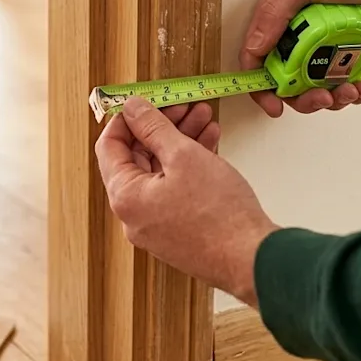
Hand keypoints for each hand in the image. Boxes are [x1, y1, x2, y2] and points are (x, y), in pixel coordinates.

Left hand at [94, 97, 276, 306]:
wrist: (251, 258)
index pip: (109, 147)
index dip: (125, 119)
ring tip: (204, 119)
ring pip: (160, 173)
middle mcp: (134, 216)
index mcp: (125, 197)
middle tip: (183, 107)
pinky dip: (188, 166)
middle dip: (161, 127)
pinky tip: (209, 143)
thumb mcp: (183, 155)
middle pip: (137, 158)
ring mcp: (156, 226)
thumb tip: (133, 108)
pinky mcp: (177, 232)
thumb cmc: (219, 213)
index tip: (143, 102)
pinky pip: (174, 190)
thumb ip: (154, 127)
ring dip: (179, 142)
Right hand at [240, 0, 360, 116]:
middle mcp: (295, 36)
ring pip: (314, 88)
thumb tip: (255, 48)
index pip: (256, 59)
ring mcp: (321, 48)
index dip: (260, 86)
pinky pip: (341, 83)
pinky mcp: (345, 55)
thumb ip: (276, 12)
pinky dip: (351, 92)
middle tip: (324, 96)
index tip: (275, 105)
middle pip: (286, 82)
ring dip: (331, 98)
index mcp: (276, 17)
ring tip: (351, 90)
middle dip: (303, 98)